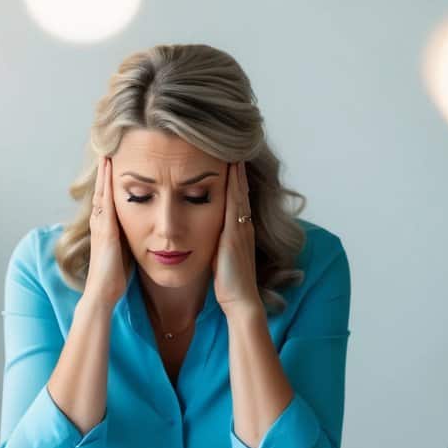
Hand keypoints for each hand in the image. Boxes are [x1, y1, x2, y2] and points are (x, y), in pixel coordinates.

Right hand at [83, 157, 129, 308]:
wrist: (103, 293)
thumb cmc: (114, 278)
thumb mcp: (123, 253)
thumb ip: (128, 240)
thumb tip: (142, 233)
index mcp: (105, 228)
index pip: (107, 199)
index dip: (108, 182)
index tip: (113, 165)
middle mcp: (99, 223)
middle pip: (101, 191)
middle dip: (104, 172)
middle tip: (107, 151)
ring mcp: (100, 225)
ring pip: (101, 192)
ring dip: (104, 173)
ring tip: (107, 153)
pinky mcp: (105, 229)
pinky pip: (105, 201)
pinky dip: (106, 184)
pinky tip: (109, 170)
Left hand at [213, 162, 262, 315]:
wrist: (240, 301)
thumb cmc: (228, 285)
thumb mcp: (221, 259)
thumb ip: (217, 246)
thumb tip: (204, 238)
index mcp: (239, 231)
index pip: (236, 199)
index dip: (234, 180)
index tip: (229, 160)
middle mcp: (243, 225)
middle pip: (240, 190)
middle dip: (237, 170)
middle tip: (234, 146)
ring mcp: (242, 227)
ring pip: (239, 192)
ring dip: (237, 171)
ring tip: (233, 149)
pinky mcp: (236, 232)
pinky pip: (236, 201)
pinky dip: (234, 183)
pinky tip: (230, 168)